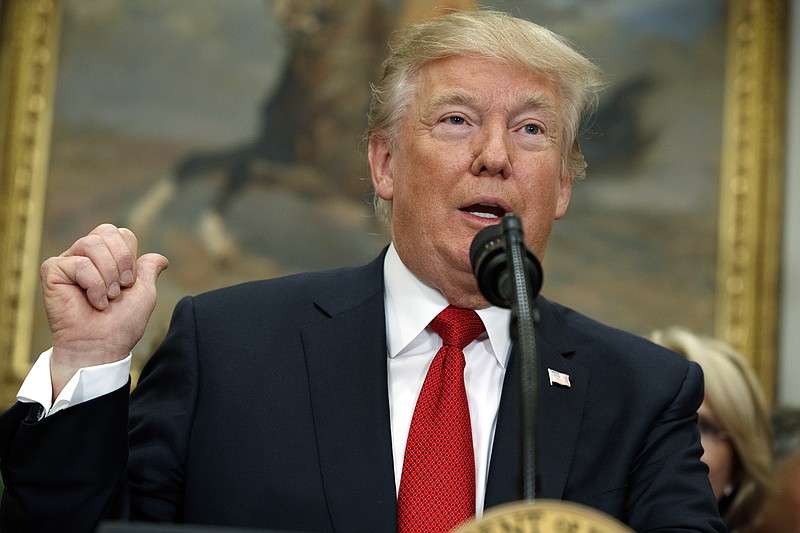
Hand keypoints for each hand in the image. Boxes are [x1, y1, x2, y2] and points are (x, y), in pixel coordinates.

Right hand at [40, 224, 168, 398]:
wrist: (103, 345)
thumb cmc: (122, 322)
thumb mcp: (144, 292)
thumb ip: (149, 270)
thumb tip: (161, 259)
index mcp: (106, 257)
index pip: (122, 234)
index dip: (131, 257)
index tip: (130, 283)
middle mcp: (85, 256)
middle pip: (106, 231)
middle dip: (122, 262)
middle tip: (120, 289)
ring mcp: (67, 262)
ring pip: (91, 244)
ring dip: (108, 275)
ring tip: (108, 298)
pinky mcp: (52, 272)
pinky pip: (78, 263)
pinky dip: (93, 285)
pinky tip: (93, 302)